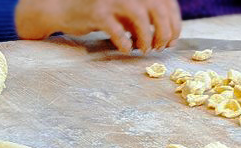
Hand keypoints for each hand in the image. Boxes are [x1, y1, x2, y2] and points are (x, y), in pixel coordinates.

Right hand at [15, 0, 181, 53]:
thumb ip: (144, 18)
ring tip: (145, 50)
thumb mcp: (126, 12)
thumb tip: (166, 37)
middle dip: (164, 32)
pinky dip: (125, 43)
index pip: (167, 2)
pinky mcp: (98, 13)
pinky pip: (117, 30)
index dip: (174, 23)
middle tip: (160, 47)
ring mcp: (112, 0)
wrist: (66, 9)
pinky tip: (126, 50)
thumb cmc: (100, 13)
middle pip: (158, 8)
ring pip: (140, 17)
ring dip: (147, 37)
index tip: (172, 40)